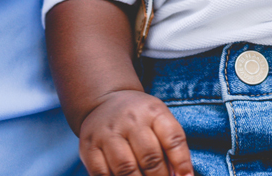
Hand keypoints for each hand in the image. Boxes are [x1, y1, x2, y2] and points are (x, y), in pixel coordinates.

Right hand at [77, 89, 193, 175]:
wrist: (104, 102)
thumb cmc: (140, 118)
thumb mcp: (159, 120)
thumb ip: (170, 146)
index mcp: (153, 111)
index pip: (173, 138)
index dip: (182, 162)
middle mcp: (130, 119)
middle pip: (150, 157)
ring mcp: (108, 133)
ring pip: (126, 169)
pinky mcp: (89, 147)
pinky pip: (102, 174)